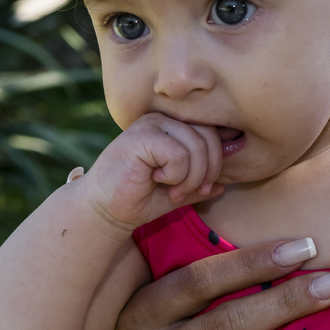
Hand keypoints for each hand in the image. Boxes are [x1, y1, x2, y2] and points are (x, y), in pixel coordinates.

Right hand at [85, 112, 225, 233]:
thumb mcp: (178, 192)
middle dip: (208, 170)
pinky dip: (175, 175)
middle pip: (209, 135)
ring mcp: (151, 124)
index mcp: (173, 126)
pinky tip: (157, 180)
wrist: (104, 210)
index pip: (212, 131)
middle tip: (189, 192)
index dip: (217, 161)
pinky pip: (179, 153)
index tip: (205, 188)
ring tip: (173, 190)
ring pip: (196, 145)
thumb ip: (200, 184)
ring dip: (191, 177)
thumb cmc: (139, 199)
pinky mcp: (141, 135)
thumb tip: (226, 184)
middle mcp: (163, 119)